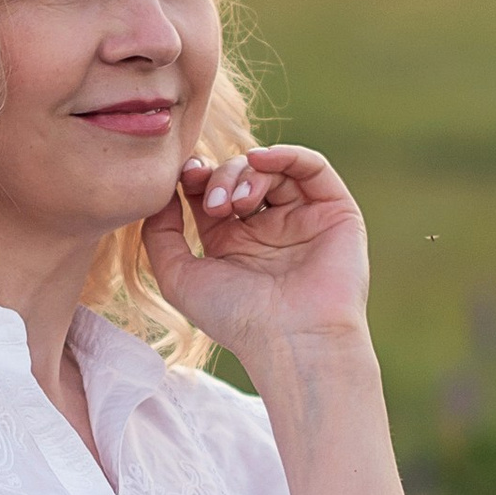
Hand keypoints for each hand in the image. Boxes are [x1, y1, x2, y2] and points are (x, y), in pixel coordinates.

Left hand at [141, 143, 371, 366]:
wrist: (294, 340)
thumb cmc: (236, 318)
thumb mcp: (179, 278)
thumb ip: (160, 234)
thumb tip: (161, 194)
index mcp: (234, 243)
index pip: (212, 191)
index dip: (197, 176)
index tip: (184, 176)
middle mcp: (268, 228)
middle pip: (239, 175)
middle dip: (221, 177)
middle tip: (216, 204)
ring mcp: (302, 219)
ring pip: (272, 169)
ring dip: (248, 174)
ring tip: (238, 202)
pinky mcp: (335, 212)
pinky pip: (313, 167)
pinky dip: (286, 154)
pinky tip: (261, 159)